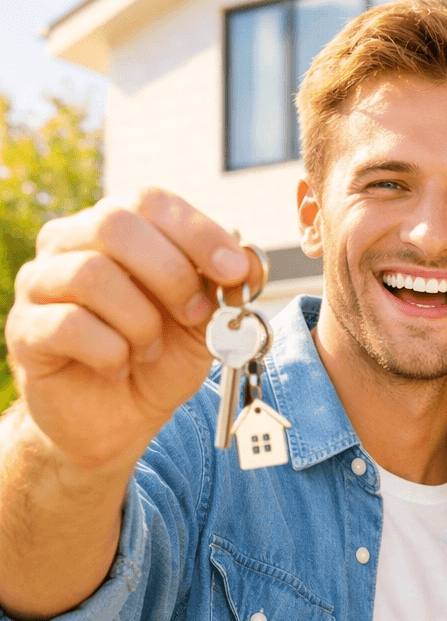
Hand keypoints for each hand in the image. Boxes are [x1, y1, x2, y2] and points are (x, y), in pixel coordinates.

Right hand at [6, 189, 259, 469]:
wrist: (117, 419)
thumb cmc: (158, 358)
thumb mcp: (206, 321)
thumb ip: (225, 287)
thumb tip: (248, 260)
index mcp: (117, 228)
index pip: (152, 201)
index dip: (199, 232)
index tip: (233, 272)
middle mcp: (70, 243)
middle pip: (115, 224)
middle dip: (171, 274)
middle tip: (195, 315)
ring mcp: (40, 284)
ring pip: (90, 274)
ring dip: (141, 321)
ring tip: (150, 349)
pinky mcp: (25, 330)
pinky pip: (69, 324)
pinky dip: (111, 350)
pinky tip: (119, 364)